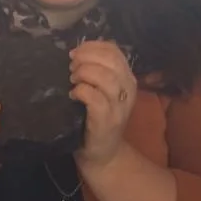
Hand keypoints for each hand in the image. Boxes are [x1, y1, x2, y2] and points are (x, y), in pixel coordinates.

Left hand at [70, 41, 136, 167]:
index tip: (76, 52)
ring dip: (83, 74)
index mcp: (127, 79)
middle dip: (86, 58)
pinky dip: (81, 91)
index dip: (92, 46)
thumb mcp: (102, 90)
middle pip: (110, 61)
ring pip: (105, 78)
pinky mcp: (107, 121)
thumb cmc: (96, 118)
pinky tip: (73, 95)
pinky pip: (95, 98)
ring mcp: (119, 107)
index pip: (114, 50)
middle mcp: (128, 90)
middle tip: (71, 66)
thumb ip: (97, 71)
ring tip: (72, 80)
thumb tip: (77, 51)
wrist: (103, 154)